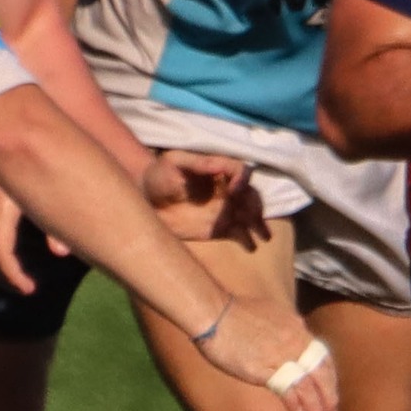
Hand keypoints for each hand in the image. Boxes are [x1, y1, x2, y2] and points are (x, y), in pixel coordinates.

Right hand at [0, 167, 67, 295]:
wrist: (17, 124)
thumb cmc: (46, 155)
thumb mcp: (55, 188)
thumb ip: (58, 222)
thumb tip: (60, 254)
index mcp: (3, 204)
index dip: (13, 277)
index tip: (31, 289)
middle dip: (3, 277)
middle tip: (24, 289)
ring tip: (15, 278)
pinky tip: (4, 257)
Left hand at [142, 150, 268, 247]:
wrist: (146, 202)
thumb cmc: (159, 176)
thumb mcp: (173, 163)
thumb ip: (195, 163)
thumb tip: (216, 165)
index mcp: (218, 170)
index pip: (239, 171)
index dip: (241, 180)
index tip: (233, 191)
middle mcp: (227, 190)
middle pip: (250, 194)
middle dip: (255, 205)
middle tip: (253, 218)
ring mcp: (225, 210)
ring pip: (250, 214)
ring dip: (258, 224)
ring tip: (263, 236)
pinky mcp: (220, 229)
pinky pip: (239, 234)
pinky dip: (248, 240)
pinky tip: (251, 247)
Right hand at [193, 295, 339, 410]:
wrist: (216, 314)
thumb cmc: (236, 313)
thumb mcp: (271, 314)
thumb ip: (286, 327)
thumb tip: (294, 332)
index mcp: (298, 329)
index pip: (322, 357)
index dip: (329, 377)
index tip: (331, 392)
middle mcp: (296, 343)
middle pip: (321, 374)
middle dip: (329, 397)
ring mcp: (282, 357)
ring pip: (309, 387)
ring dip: (317, 408)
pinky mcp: (266, 370)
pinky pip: (288, 391)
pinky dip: (296, 404)